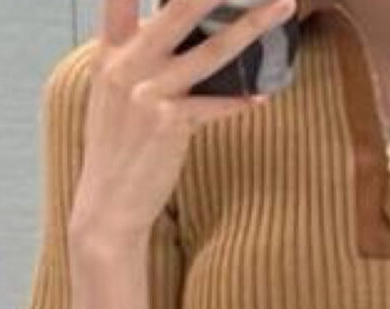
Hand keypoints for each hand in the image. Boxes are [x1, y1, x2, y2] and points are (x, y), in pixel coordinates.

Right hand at [74, 0, 296, 252]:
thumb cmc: (118, 150)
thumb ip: (137, 57)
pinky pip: (216, 106)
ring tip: (282, 5)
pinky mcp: (168, 124)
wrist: (107, 206)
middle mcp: (128, 65)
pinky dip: (241, 101)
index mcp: (111, 51)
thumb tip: (171, 33)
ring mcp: (148, 93)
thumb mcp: (114, 94)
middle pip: (178, 7)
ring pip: (211, 52)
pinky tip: (263, 95)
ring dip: (252, 26)